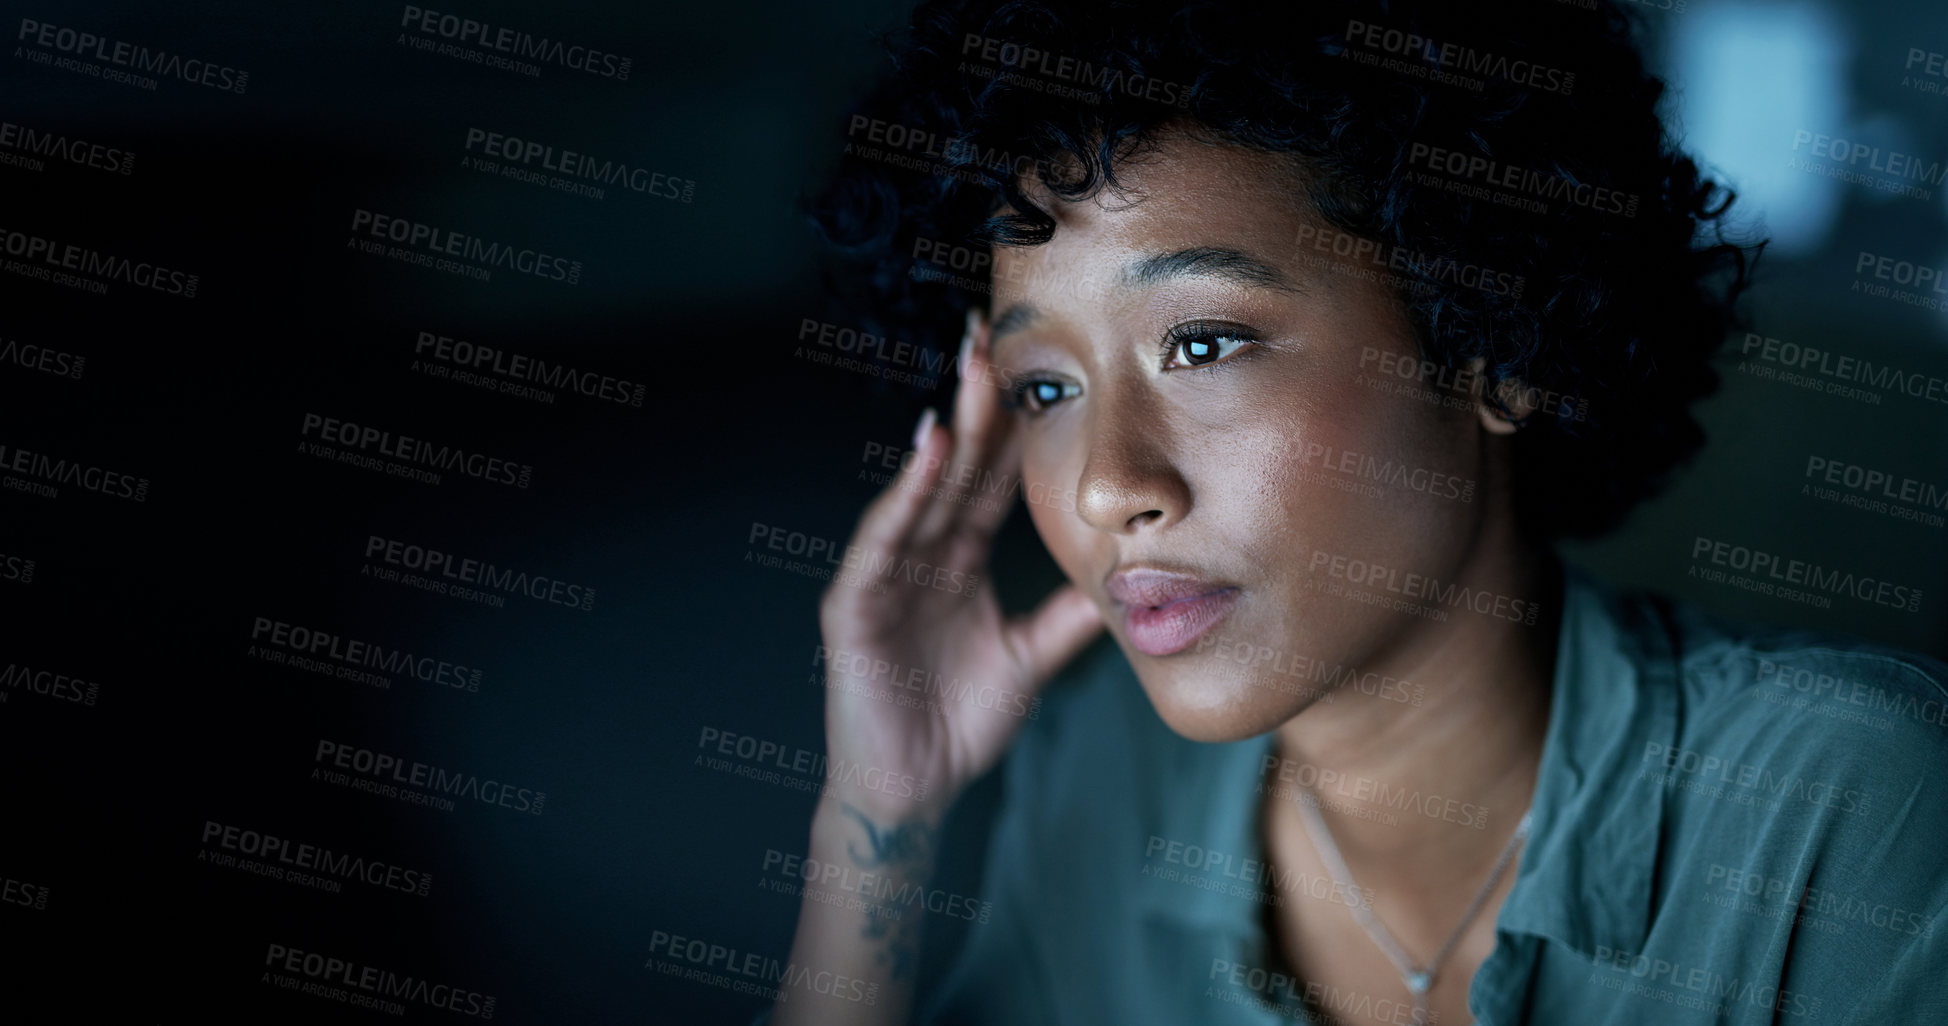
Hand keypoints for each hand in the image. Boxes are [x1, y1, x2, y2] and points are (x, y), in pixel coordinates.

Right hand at [816, 309, 1103, 818]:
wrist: (913, 791)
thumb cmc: (958, 724)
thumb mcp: (1031, 658)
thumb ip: (1069, 616)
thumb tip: (1132, 579)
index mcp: (958, 560)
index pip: (989, 479)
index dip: (1012, 426)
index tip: (1040, 366)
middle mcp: (919, 555)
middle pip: (955, 467)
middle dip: (975, 402)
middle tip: (995, 335)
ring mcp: (883, 575)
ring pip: (920, 489)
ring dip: (946, 430)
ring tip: (970, 372)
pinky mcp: (854, 605)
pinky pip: (882, 539)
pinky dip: (904, 493)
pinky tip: (928, 448)